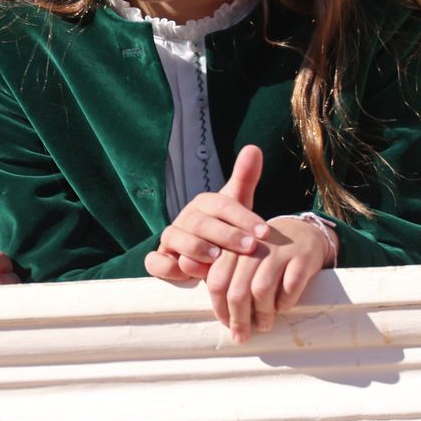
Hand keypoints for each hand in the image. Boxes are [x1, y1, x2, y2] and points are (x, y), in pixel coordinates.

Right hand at [148, 145, 269, 281]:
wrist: (208, 255)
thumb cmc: (227, 228)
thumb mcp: (238, 204)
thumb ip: (245, 178)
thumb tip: (253, 147)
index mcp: (205, 204)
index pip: (223, 205)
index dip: (243, 217)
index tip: (265, 232)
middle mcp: (186, 219)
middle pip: (200, 222)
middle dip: (225, 234)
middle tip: (248, 246)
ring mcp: (171, 239)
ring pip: (175, 238)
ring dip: (195, 248)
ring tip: (217, 258)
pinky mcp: (160, 259)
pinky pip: (155, 261)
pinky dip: (166, 266)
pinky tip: (185, 273)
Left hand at [205, 214, 332, 341]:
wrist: (301, 233)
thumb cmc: (263, 254)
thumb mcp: (239, 258)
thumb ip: (221, 274)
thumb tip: (211, 304)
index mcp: (232, 248)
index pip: (217, 281)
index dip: (219, 307)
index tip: (226, 324)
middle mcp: (252, 247)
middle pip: (238, 290)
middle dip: (238, 319)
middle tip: (242, 336)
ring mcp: (278, 251)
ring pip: (261, 289)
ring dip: (262, 314)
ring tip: (264, 326)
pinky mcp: (301, 257)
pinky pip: (290, 286)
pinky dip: (285, 302)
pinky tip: (282, 308)